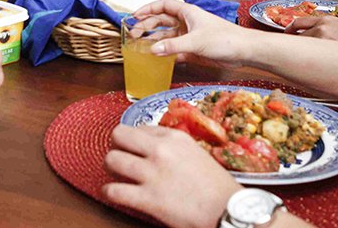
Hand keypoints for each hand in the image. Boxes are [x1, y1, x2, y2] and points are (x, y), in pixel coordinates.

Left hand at [104, 125, 238, 227]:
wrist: (227, 210)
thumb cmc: (218, 186)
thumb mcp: (197, 154)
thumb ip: (174, 148)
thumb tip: (155, 147)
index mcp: (175, 138)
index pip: (141, 128)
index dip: (135, 139)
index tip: (135, 147)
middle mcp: (160, 151)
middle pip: (119, 135)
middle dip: (117, 145)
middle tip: (120, 155)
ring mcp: (152, 174)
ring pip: (112, 160)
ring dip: (110, 167)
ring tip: (115, 174)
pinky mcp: (147, 198)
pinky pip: (114, 190)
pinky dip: (109, 192)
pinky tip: (113, 192)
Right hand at [132, 0, 250, 65]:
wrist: (244, 52)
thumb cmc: (224, 39)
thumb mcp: (196, 41)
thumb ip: (173, 46)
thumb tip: (151, 50)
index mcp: (188, 12)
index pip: (163, 5)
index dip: (148, 9)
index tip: (134, 16)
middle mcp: (187, 22)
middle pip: (162, 21)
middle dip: (147, 26)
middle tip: (133, 35)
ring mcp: (190, 36)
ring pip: (167, 36)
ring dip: (154, 40)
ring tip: (140, 47)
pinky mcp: (193, 49)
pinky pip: (174, 50)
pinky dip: (165, 53)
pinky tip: (156, 58)